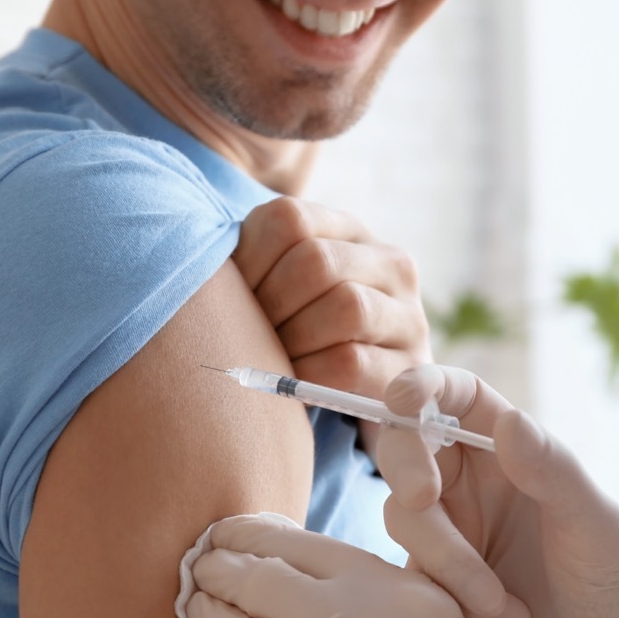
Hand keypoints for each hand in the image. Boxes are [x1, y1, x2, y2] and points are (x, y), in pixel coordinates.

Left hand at [233, 197, 430, 399]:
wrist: (363, 398)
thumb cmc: (303, 339)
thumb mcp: (284, 291)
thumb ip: (255, 270)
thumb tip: (207, 282)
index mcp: (350, 231)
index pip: (289, 218)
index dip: (248, 259)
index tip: (233, 297)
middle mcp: (390, 263)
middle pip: (317, 261)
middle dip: (271, 304)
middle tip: (250, 335)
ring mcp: (409, 315)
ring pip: (347, 306)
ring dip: (295, 339)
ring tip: (275, 358)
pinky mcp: (411, 368)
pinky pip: (353, 362)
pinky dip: (310, 374)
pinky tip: (296, 383)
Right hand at [375, 365, 618, 617]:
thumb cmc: (618, 595)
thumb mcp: (595, 525)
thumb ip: (552, 468)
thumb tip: (507, 420)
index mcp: (512, 453)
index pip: (454, 396)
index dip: (420, 385)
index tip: (401, 398)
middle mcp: (471, 487)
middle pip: (405, 447)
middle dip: (407, 468)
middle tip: (425, 500)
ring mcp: (445, 538)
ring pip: (402, 516)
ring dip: (448, 559)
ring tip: (506, 608)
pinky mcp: (427, 589)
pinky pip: (406, 571)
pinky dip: (449, 595)